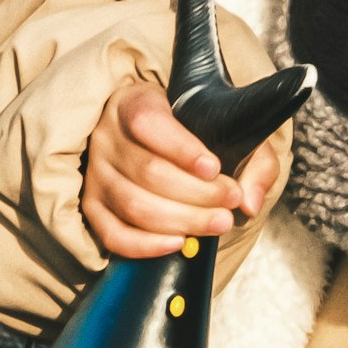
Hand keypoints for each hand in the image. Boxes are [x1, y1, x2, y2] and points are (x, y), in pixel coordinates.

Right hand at [82, 71, 288, 260]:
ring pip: (134, 204)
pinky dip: (145, 245)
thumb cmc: (197, 134)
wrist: (163, 144)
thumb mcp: (230, 133)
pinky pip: (113, 234)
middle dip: (197, 193)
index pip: (148, 122)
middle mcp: (107, 136)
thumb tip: (250, 201)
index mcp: (134, 102)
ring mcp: (97, 174)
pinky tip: (179, 243)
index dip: (181, 148)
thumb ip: (254, 160)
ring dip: (181, 220)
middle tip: (231, 201)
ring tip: (218, 223)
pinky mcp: (93, 206)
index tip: (213, 167)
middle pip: (148, 171)